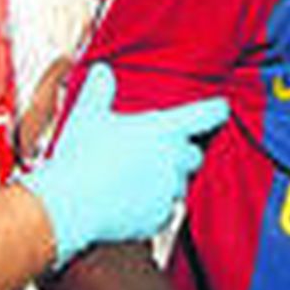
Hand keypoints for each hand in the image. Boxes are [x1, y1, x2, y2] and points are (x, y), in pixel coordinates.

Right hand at [23, 65, 227, 268]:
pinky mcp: (160, 219)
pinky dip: (153, 206)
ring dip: (167, 180)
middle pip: (194, 154)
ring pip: (179, 184)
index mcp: (164, 130)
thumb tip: (102, 70)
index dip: (216, 110)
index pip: (207, 114)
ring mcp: (169, 192)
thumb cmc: (79, 156)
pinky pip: (165, 210)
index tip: (220, 108)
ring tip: (135, 178)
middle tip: (155, 151)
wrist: (69, 204)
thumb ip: (99, 89)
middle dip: (181, 152)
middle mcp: (174, 160)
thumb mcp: (86, 114)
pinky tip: (128, 201)